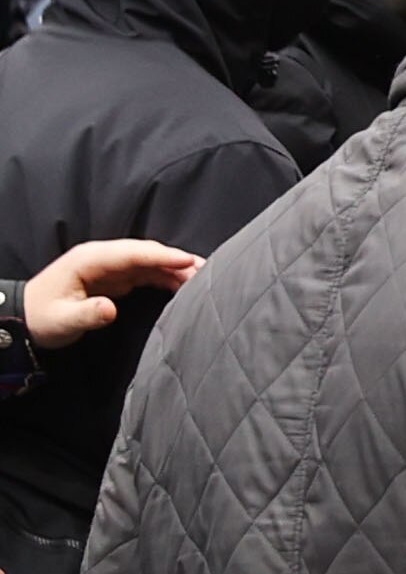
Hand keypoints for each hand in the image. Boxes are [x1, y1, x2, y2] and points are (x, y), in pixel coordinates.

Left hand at [21, 239, 196, 345]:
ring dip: (175, 268)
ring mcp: (110, 266)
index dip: (162, 256)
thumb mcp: (62, 320)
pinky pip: (146, 272)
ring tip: (205, 278)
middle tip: (208, 270)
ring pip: (149, 262)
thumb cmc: (43, 318)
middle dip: (176, 260)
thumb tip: (110, 308)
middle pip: (145, 253)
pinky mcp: (116, 278)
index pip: (132, 253)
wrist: (28, 318)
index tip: (189, 262)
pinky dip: (167, 277)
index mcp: (89, 260)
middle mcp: (102, 258)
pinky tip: (185, 285)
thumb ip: (87, 314)